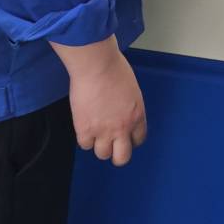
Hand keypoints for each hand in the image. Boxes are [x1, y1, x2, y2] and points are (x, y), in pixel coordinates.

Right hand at [51, 37, 147, 165]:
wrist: (97, 65)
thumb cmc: (114, 68)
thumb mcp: (131, 89)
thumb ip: (128, 105)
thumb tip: (122, 110)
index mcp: (137, 116)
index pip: (139, 140)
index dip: (130, 140)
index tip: (125, 137)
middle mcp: (123, 128)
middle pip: (122, 157)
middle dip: (117, 154)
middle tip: (111, 147)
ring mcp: (103, 131)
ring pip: (102, 154)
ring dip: (99, 145)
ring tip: (95, 134)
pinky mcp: (85, 129)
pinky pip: (85, 145)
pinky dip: (84, 138)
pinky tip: (84, 126)